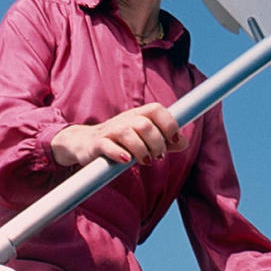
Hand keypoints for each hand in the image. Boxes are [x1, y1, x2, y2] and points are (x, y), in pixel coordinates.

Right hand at [51, 103, 186, 167]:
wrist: (85, 144)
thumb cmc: (119, 141)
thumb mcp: (143, 139)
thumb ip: (164, 141)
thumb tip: (185, 143)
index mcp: (137, 115)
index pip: (156, 109)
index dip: (169, 123)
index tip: (175, 139)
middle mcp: (124, 120)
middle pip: (145, 124)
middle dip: (156, 143)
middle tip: (158, 157)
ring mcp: (109, 131)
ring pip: (128, 133)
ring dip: (141, 150)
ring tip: (145, 161)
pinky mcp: (96, 145)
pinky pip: (107, 145)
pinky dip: (118, 153)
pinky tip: (125, 161)